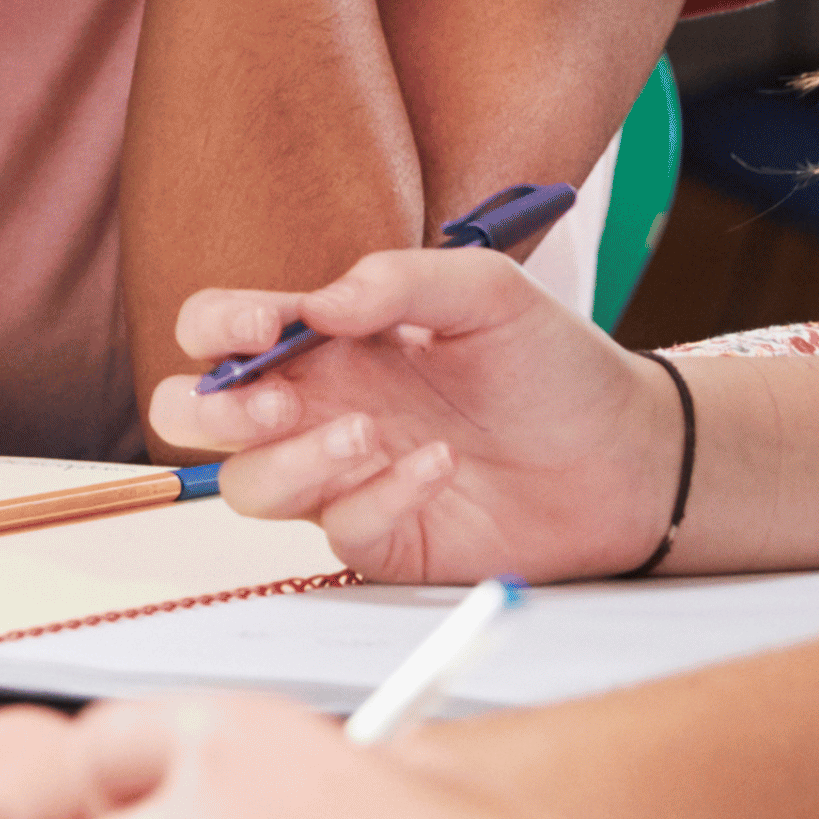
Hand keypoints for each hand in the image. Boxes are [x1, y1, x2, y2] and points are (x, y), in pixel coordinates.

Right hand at [151, 246, 687, 581]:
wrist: (625, 454)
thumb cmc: (552, 365)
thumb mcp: (487, 291)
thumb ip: (398, 280)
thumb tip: (314, 306)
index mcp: (324, 342)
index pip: (217, 330)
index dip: (215, 328)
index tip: (261, 329)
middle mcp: (315, 409)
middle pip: (193, 418)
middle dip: (212, 412)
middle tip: (275, 404)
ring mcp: (343, 478)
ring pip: (250, 487)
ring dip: (297, 463)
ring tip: (371, 436)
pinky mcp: (383, 538)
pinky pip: (337, 532)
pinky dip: (378, 500)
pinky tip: (439, 469)